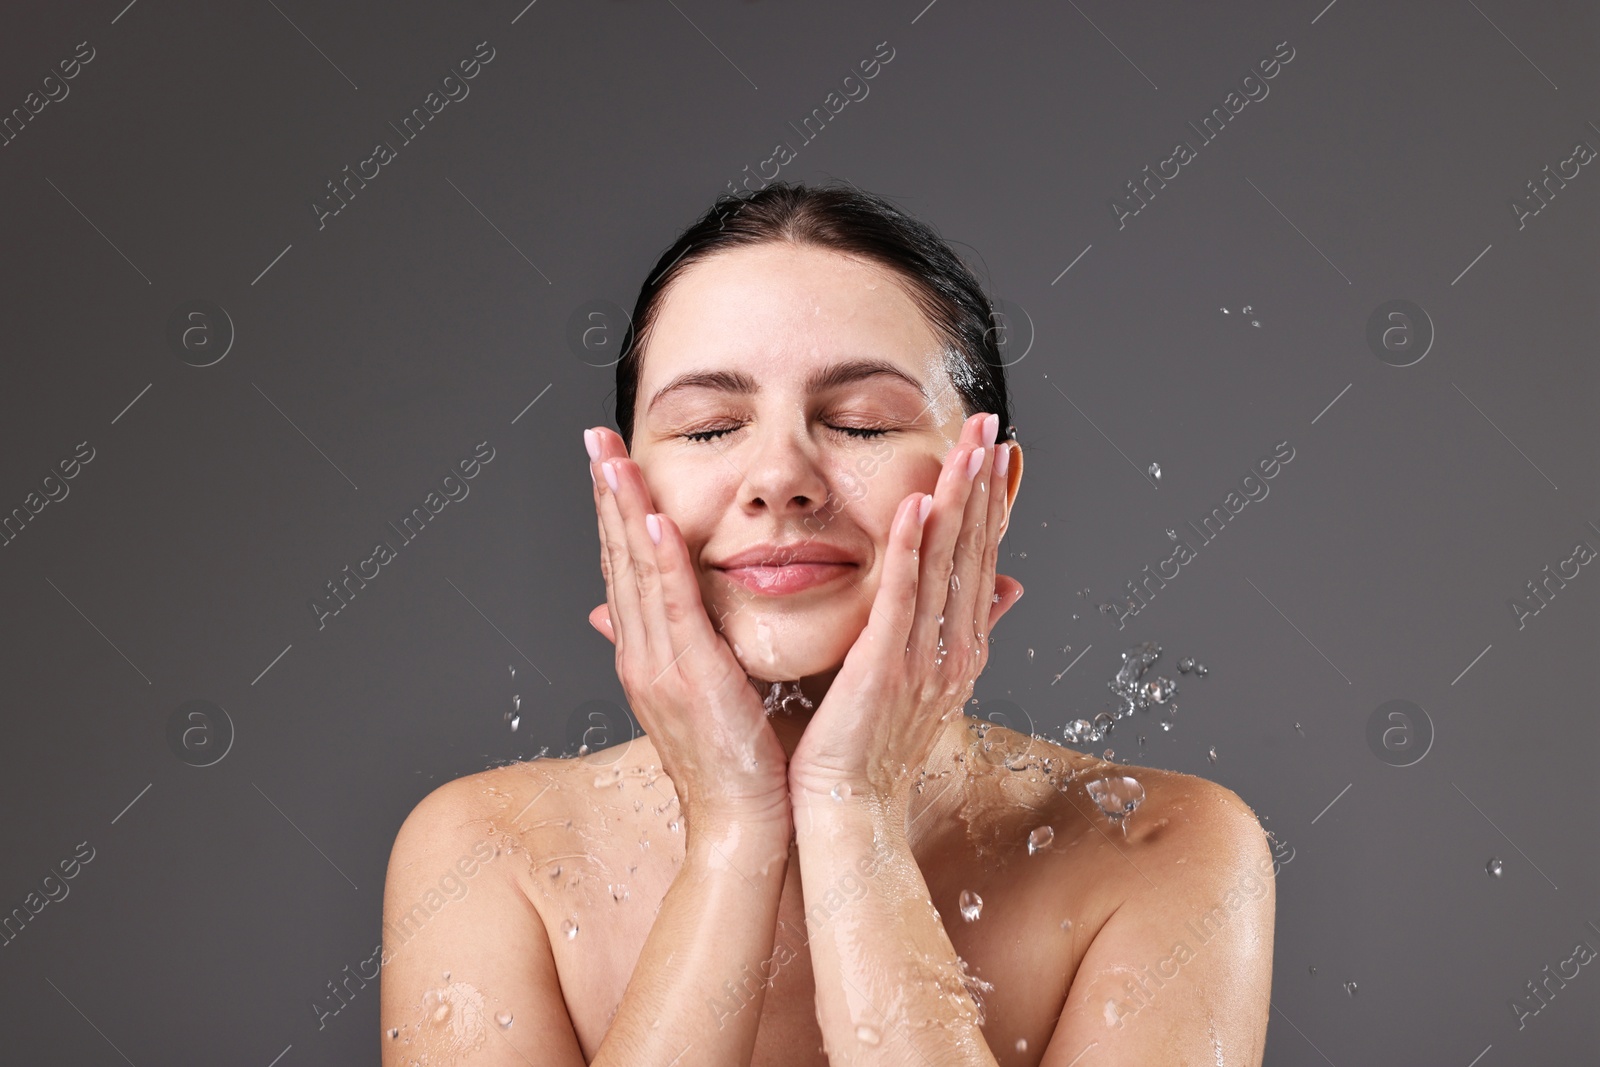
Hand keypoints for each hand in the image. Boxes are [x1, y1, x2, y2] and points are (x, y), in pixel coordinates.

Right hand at [584, 427, 790, 832]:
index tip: (610, 462)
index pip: (625, 569)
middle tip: (595, 437)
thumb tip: (674, 624)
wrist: (740, 825)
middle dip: (607, 495)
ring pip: (636, 575)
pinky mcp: (690, 679)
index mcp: (647, 657)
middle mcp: (641, 656)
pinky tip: (652, 523)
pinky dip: (659, 565)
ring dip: (623, 511)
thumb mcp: (702, 697)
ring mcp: (659, 668)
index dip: (615, 513)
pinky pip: (673, 612)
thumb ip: (684, 649)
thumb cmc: (736, 764)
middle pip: (618, 560)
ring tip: (612, 458)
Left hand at [787, 412, 1022, 806]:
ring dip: (959, 499)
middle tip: (992, 425)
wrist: (849, 811)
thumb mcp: (922, 683)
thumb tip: (1005, 589)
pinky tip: (917, 503)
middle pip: (975, 550)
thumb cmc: (869, 751)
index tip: (999, 452)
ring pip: (948, 563)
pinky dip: (912, 548)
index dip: (992, 502)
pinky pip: (902, 597)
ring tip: (967, 445)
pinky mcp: (886, 667)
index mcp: (960, 650)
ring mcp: (925, 658)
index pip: (981, 559)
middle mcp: (954, 649)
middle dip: (984, 484)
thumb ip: (952, 630)